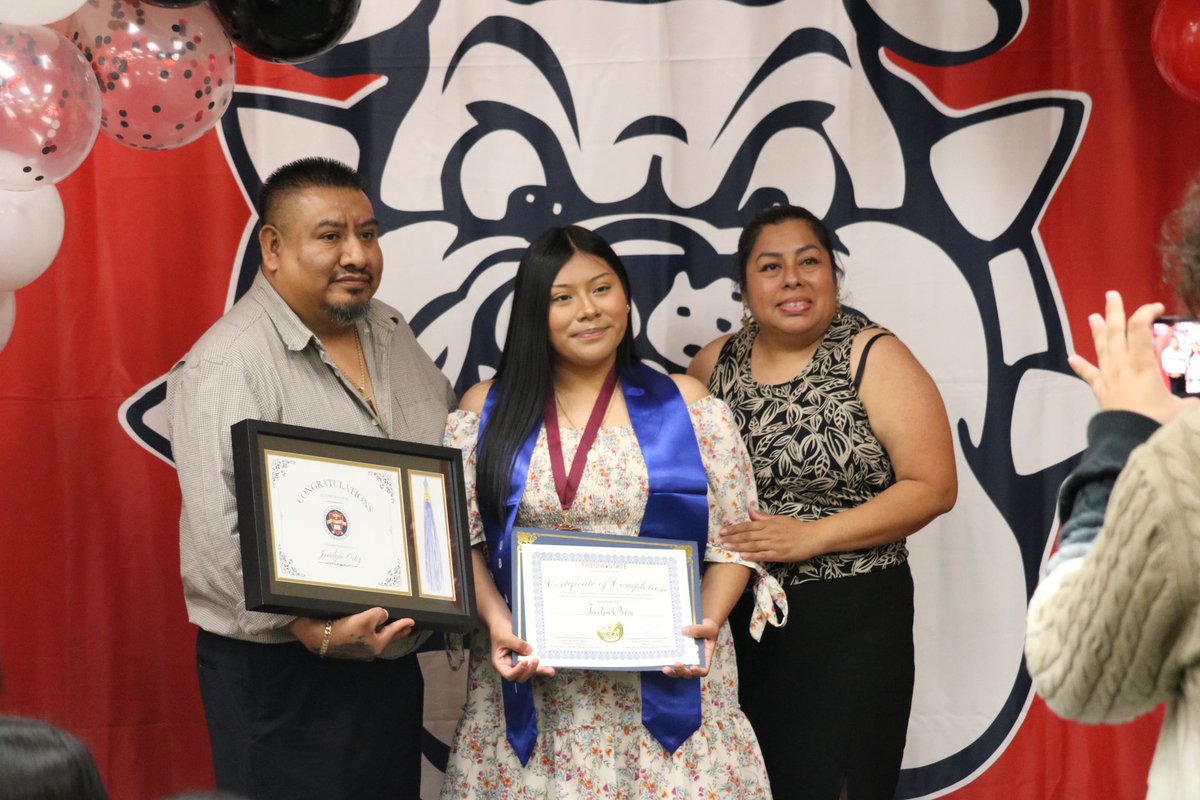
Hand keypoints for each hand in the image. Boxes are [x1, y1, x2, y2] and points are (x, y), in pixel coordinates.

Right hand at [290, 607, 414, 660]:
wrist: (318, 637)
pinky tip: (372, 629)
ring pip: (377, 639)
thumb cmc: (345, 628)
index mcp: (376, 644)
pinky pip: (367, 638)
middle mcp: (369, 650)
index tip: (412, 621)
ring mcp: (359, 650)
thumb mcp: (366, 618)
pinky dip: (373, 633)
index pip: (393, 632)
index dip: (403, 625)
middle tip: (408, 628)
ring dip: (385, 632)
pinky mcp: (349, 646)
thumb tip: (383, 616)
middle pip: (387, 638)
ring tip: (392, 627)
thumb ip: (379, 615)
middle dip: (397, 633)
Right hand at [487, 622, 555, 682]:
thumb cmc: (499, 629)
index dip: (517, 671)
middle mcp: (510, 665)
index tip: (524, 661)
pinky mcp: (526, 657)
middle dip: (530, 671)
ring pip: (529, 671)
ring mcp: (518, 662)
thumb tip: (530, 651)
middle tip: (536, 661)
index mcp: (500, 663)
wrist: (503, 620)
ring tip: (550, 670)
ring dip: (539, 671)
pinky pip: (533, 663)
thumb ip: (517, 644)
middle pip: (520, 676)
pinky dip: (542, 665)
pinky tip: (550, 667)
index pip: (509, 674)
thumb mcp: (506, 636)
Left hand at [663, 617, 717, 678]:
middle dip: (682, 671)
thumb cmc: (709, 628)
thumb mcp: (708, 628)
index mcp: (704, 657)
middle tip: (677, 664)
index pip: (703, 670)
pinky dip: (666, 662)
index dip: (698, 672)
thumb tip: (684, 631)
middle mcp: (694, 660)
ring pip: (678, 670)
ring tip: (666, 668)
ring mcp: (684, 658)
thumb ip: (699, 630)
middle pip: (689, 673)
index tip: (693, 667)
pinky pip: (670, 661)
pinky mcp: (676, 653)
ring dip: (672, 672)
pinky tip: (660, 658)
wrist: (702, 622)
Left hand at [719, 506, 822, 562]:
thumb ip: (763, 517)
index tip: (723, 531)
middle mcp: (770, 533)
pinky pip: (764, 555)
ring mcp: (775, 544)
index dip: (734, 529)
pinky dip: (753, 556)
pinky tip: (743, 556)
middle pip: (748, 536)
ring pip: (753, 545)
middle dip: (733, 538)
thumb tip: (750, 510)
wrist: (813, 537)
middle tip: (719, 540)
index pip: (748, 526)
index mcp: (769, 524)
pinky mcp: (780, 554)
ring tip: (727, 548)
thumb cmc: (796, 528)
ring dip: (739, 546)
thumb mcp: (779, 519)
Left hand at [1069, 291, 1195, 423]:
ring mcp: (1109, 380)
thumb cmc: (1157, 425)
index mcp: (1143, 367)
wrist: (1127, 445)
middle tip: (1112, 295)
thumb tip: (1198, 401)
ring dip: (1097, 332)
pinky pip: (1090, 377)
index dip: (1146, 313)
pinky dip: (1081, 366)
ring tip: (1093, 316)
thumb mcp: (1185, 409)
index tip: (1156, 308)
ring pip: (1102, 350)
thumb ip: (1195, 400)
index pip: (1140, 330)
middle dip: (1114, 312)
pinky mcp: (1102, 394)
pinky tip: (1071, 357)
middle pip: (1116, 334)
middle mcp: (1123, 368)